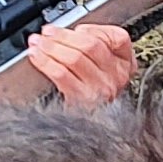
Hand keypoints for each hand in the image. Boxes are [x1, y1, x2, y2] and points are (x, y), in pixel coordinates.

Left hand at [22, 21, 137, 105]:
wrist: (91, 132)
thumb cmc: (93, 95)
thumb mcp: (103, 69)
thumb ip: (94, 49)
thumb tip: (66, 33)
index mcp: (126, 64)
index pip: (118, 38)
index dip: (94, 29)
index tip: (75, 28)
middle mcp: (117, 77)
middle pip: (90, 45)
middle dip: (63, 35)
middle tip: (47, 32)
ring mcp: (101, 89)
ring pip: (74, 58)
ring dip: (50, 47)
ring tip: (37, 43)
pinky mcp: (82, 99)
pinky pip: (61, 74)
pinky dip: (45, 62)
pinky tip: (36, 56)